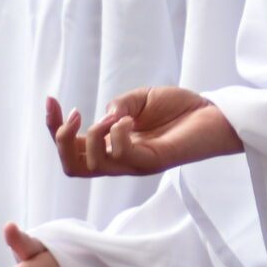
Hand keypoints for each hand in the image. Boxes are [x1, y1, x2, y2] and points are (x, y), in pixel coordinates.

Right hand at [50, 88, 241, 177]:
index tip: (51, 99)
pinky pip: (123, 156)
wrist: (214, 114)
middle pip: (72, 167)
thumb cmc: (179, 108)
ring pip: (92, 166)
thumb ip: (118, 107)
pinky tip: (127, 120)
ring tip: (112, 117)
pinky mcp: (153, 162)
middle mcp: (119, 159)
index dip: (54, 127)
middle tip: (74, 114)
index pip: (72, 148)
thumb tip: (103, 117)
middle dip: (61, 140)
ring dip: (93, 136)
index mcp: (112, 145)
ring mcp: (134, 164)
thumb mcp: (140, 100)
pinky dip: (117, 135)